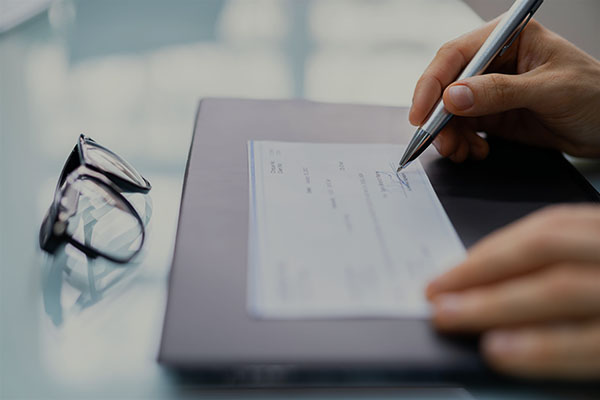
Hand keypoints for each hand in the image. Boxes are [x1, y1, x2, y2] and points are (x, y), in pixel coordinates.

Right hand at [409, 18, 599, 162]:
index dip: (432, 84)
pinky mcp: (492, 114)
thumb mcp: (549, 90)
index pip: (456, 55)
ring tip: (461, 151)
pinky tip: (476, 151)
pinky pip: (464, 128)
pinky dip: (463, 143)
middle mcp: (494, 62)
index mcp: (507, 39)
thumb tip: (454, 97)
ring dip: (450, 135)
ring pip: (451, 112)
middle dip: (440, 117)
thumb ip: (500, 92)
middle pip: (447, 86)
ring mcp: (491, 90)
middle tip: (442, 142)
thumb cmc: (596, 95)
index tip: (422, 114)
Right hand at [426, 205, 599, 378]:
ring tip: (449, 279)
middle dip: (492, 298)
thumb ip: (578, 349)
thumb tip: (509, 347)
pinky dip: (512, 235)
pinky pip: (558, 215)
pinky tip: (488, 252)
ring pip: (552, 236)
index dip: (542, 348)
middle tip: (443, 309)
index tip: (493, 351)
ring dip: (487, 260)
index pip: (595, 340)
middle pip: (565, 283)